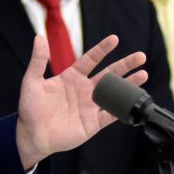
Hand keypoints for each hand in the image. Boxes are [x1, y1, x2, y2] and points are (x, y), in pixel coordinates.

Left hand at [15, 34, 146, 168]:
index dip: (102, 49)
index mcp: (71, 77)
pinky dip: (123, 108)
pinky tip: (135, 101)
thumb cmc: (30, 108)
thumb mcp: (32, 81)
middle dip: (125, 64)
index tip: (114, 39)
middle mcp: (84, 89)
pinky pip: (111, 114)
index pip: (90, 59)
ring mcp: (90, 106)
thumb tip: (39, 37)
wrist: (32, 135)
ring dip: (128, 84)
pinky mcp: (93, 123)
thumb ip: (38, 61)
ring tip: (143, 75)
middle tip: (140, 56)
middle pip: (109, 74)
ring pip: (114, 92)